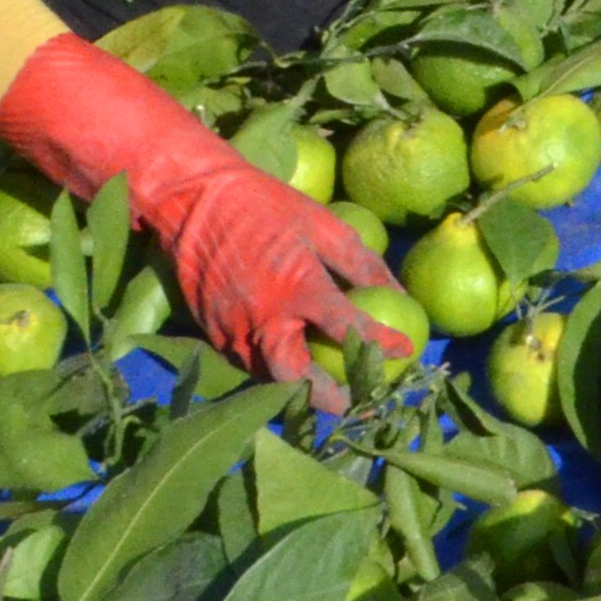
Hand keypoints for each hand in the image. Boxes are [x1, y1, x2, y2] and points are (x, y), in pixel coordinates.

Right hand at [145, 150, 407, 389]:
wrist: (194, 201)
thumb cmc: (268, 208)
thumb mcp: (325, 227)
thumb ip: (363, 265)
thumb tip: (400, 296)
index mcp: (297, 290)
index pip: (350, 330)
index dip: (382, 345)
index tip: (406, 350)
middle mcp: (263, 321)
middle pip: (300, 381)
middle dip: (332, 399)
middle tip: (361, 399)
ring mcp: (231, 333)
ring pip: (270, 380)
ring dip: (302, 390)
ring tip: (333, 389)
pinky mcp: (211, 335)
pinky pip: (248, 364)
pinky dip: (274, 370)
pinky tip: (296, 364)